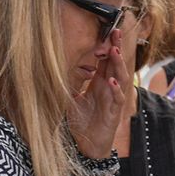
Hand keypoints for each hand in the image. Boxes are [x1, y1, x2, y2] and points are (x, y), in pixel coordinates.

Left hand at [70, 28, 131, 159]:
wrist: (86, 146)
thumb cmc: (81, 122)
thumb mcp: (70, 99)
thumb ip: (68, 83)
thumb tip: (54, 68)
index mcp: (99, 83)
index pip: (106, 60)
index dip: (108, 46)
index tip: (108, 30)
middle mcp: (108, 88)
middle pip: (115, 64)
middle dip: (116, 47)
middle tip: (116, 31)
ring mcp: (113, 99)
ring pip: (121, 77)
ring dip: (118, 64)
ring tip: (114, 51)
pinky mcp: (114, 113)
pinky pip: (117, 98)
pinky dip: (116, 89)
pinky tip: (112, 81)